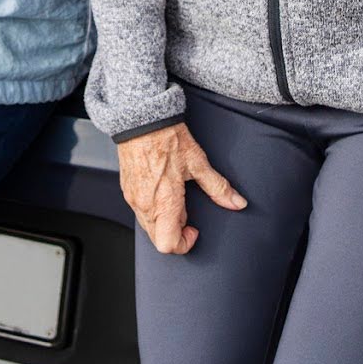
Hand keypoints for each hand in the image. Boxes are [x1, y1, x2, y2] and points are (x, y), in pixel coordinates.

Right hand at [117, 121, 246, 253]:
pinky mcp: (126, 188)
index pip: (168, 244)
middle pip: (158, 239)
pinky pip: (139, 211)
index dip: (184, 243)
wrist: (141, 119)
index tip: (194, 228)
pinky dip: (152, 209)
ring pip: (147, 226)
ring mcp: (132, 197)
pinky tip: (161, 190)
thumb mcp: (198, 163)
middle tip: (186, 213)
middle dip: (175, 233)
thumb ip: (218, 188)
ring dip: (163, 222)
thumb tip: (237, 202)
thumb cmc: (166, 138)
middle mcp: (145, 204)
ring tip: (174, 199)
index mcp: (164, 202)